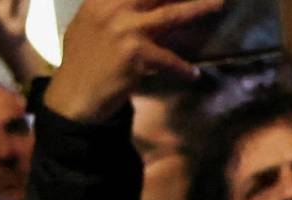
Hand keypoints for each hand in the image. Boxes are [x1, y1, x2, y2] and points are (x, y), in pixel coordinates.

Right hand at [42, 0, 218, 122]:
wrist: (72, 97)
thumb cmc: (80, 61)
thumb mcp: (89, 22)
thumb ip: (111, 6)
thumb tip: (142, 2)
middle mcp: (114, 7)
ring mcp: (126, 30)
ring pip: (173, 15)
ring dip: (200, 8)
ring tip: (219, 4)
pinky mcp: (135, 55)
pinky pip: (168, 60)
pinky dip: (181, 69)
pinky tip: (192, 74)